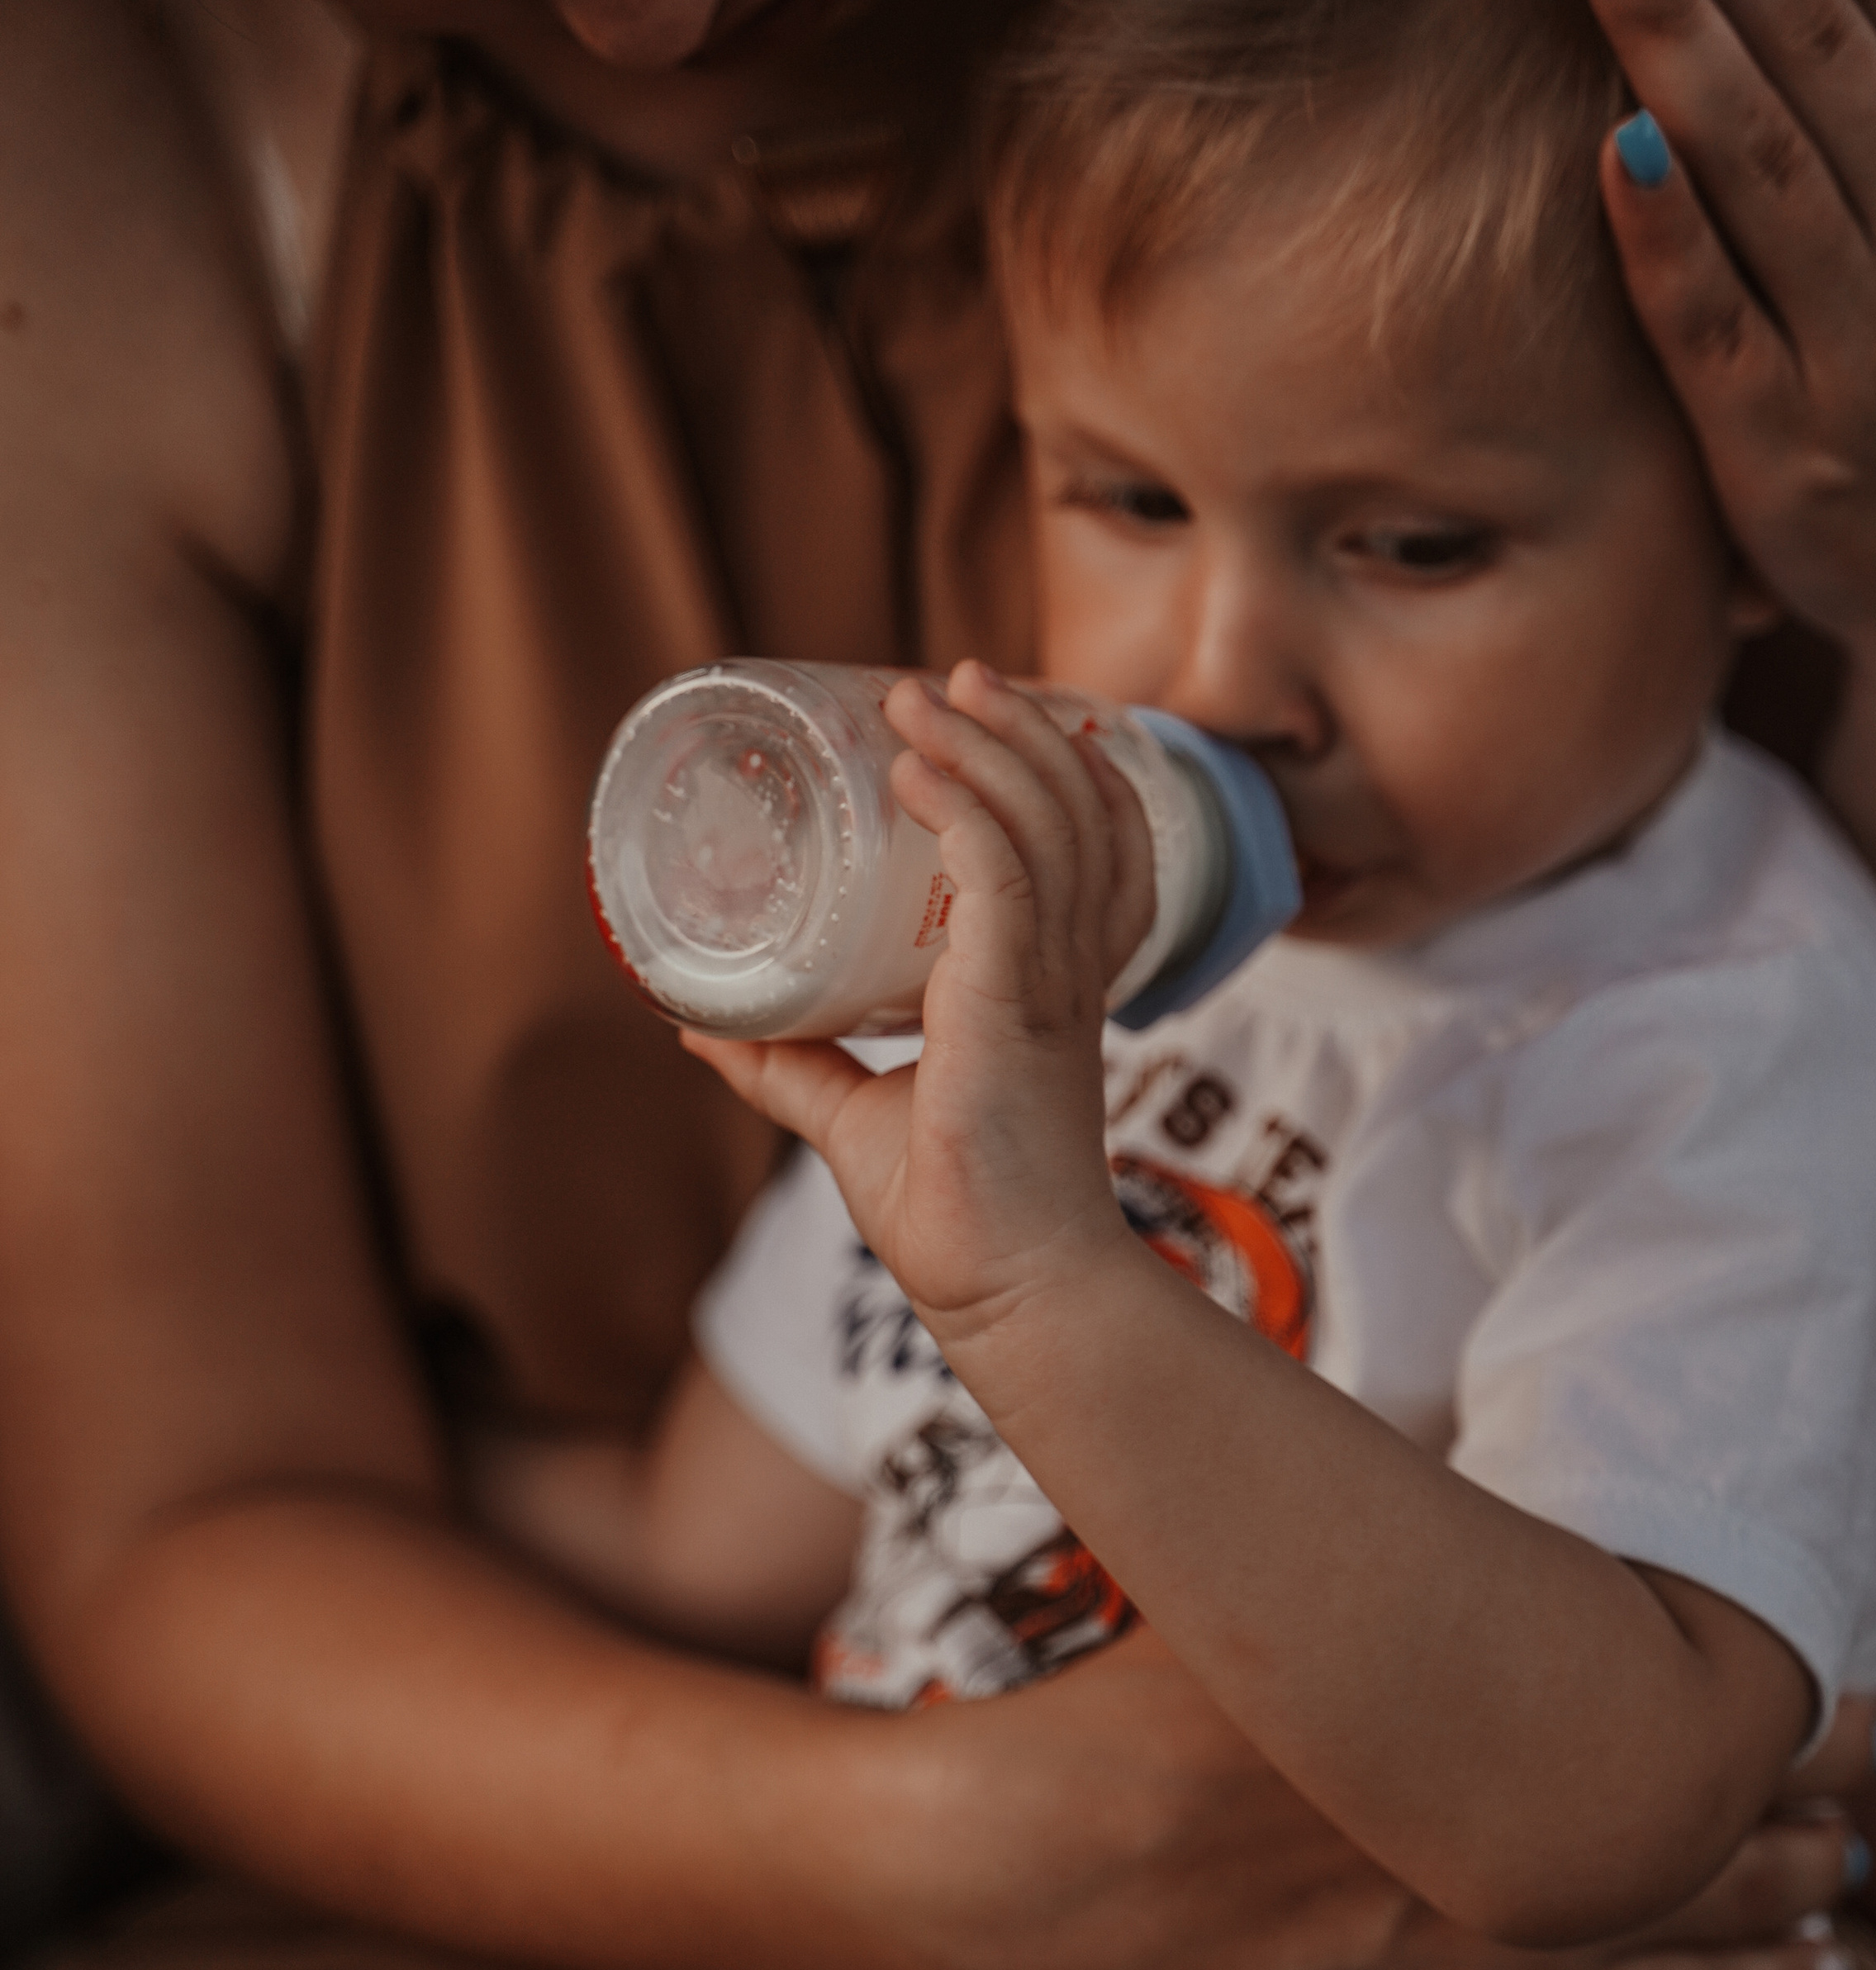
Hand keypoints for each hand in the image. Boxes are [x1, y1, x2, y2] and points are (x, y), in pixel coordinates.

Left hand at [689, 661, 1155, 1338]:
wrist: (1007, 1290)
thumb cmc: (952, 1216)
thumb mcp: (851, 1116)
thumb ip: (787, 1067)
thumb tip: (693, 1024)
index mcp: (1050, 985)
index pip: (1087, 845)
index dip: (1051, 769)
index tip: (979, 714)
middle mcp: (1066, 971)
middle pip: (1077, 810)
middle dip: (1019, 729)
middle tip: (947, 679)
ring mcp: (1049, 985)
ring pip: (1046, 824)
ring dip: (985, 745)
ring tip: (919, 699)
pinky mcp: (1017, 1005)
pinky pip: (1006, 878)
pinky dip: (967, 811)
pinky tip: (915, 772)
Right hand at [886, 1628, 1862, 1969]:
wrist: (1037, 1882)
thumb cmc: (1146, 1718)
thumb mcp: (1286, 1599)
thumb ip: (1403, 1552)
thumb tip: (1474, 1492)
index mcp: (1496, 1769)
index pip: (1708, 1755)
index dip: (1798, 1735)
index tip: (1844, 1708)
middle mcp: (1521, 1901)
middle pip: (1725, 1880)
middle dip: (1807, 1848)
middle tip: (1849, 1821)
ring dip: (1782, 1966)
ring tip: (1828, 1939)